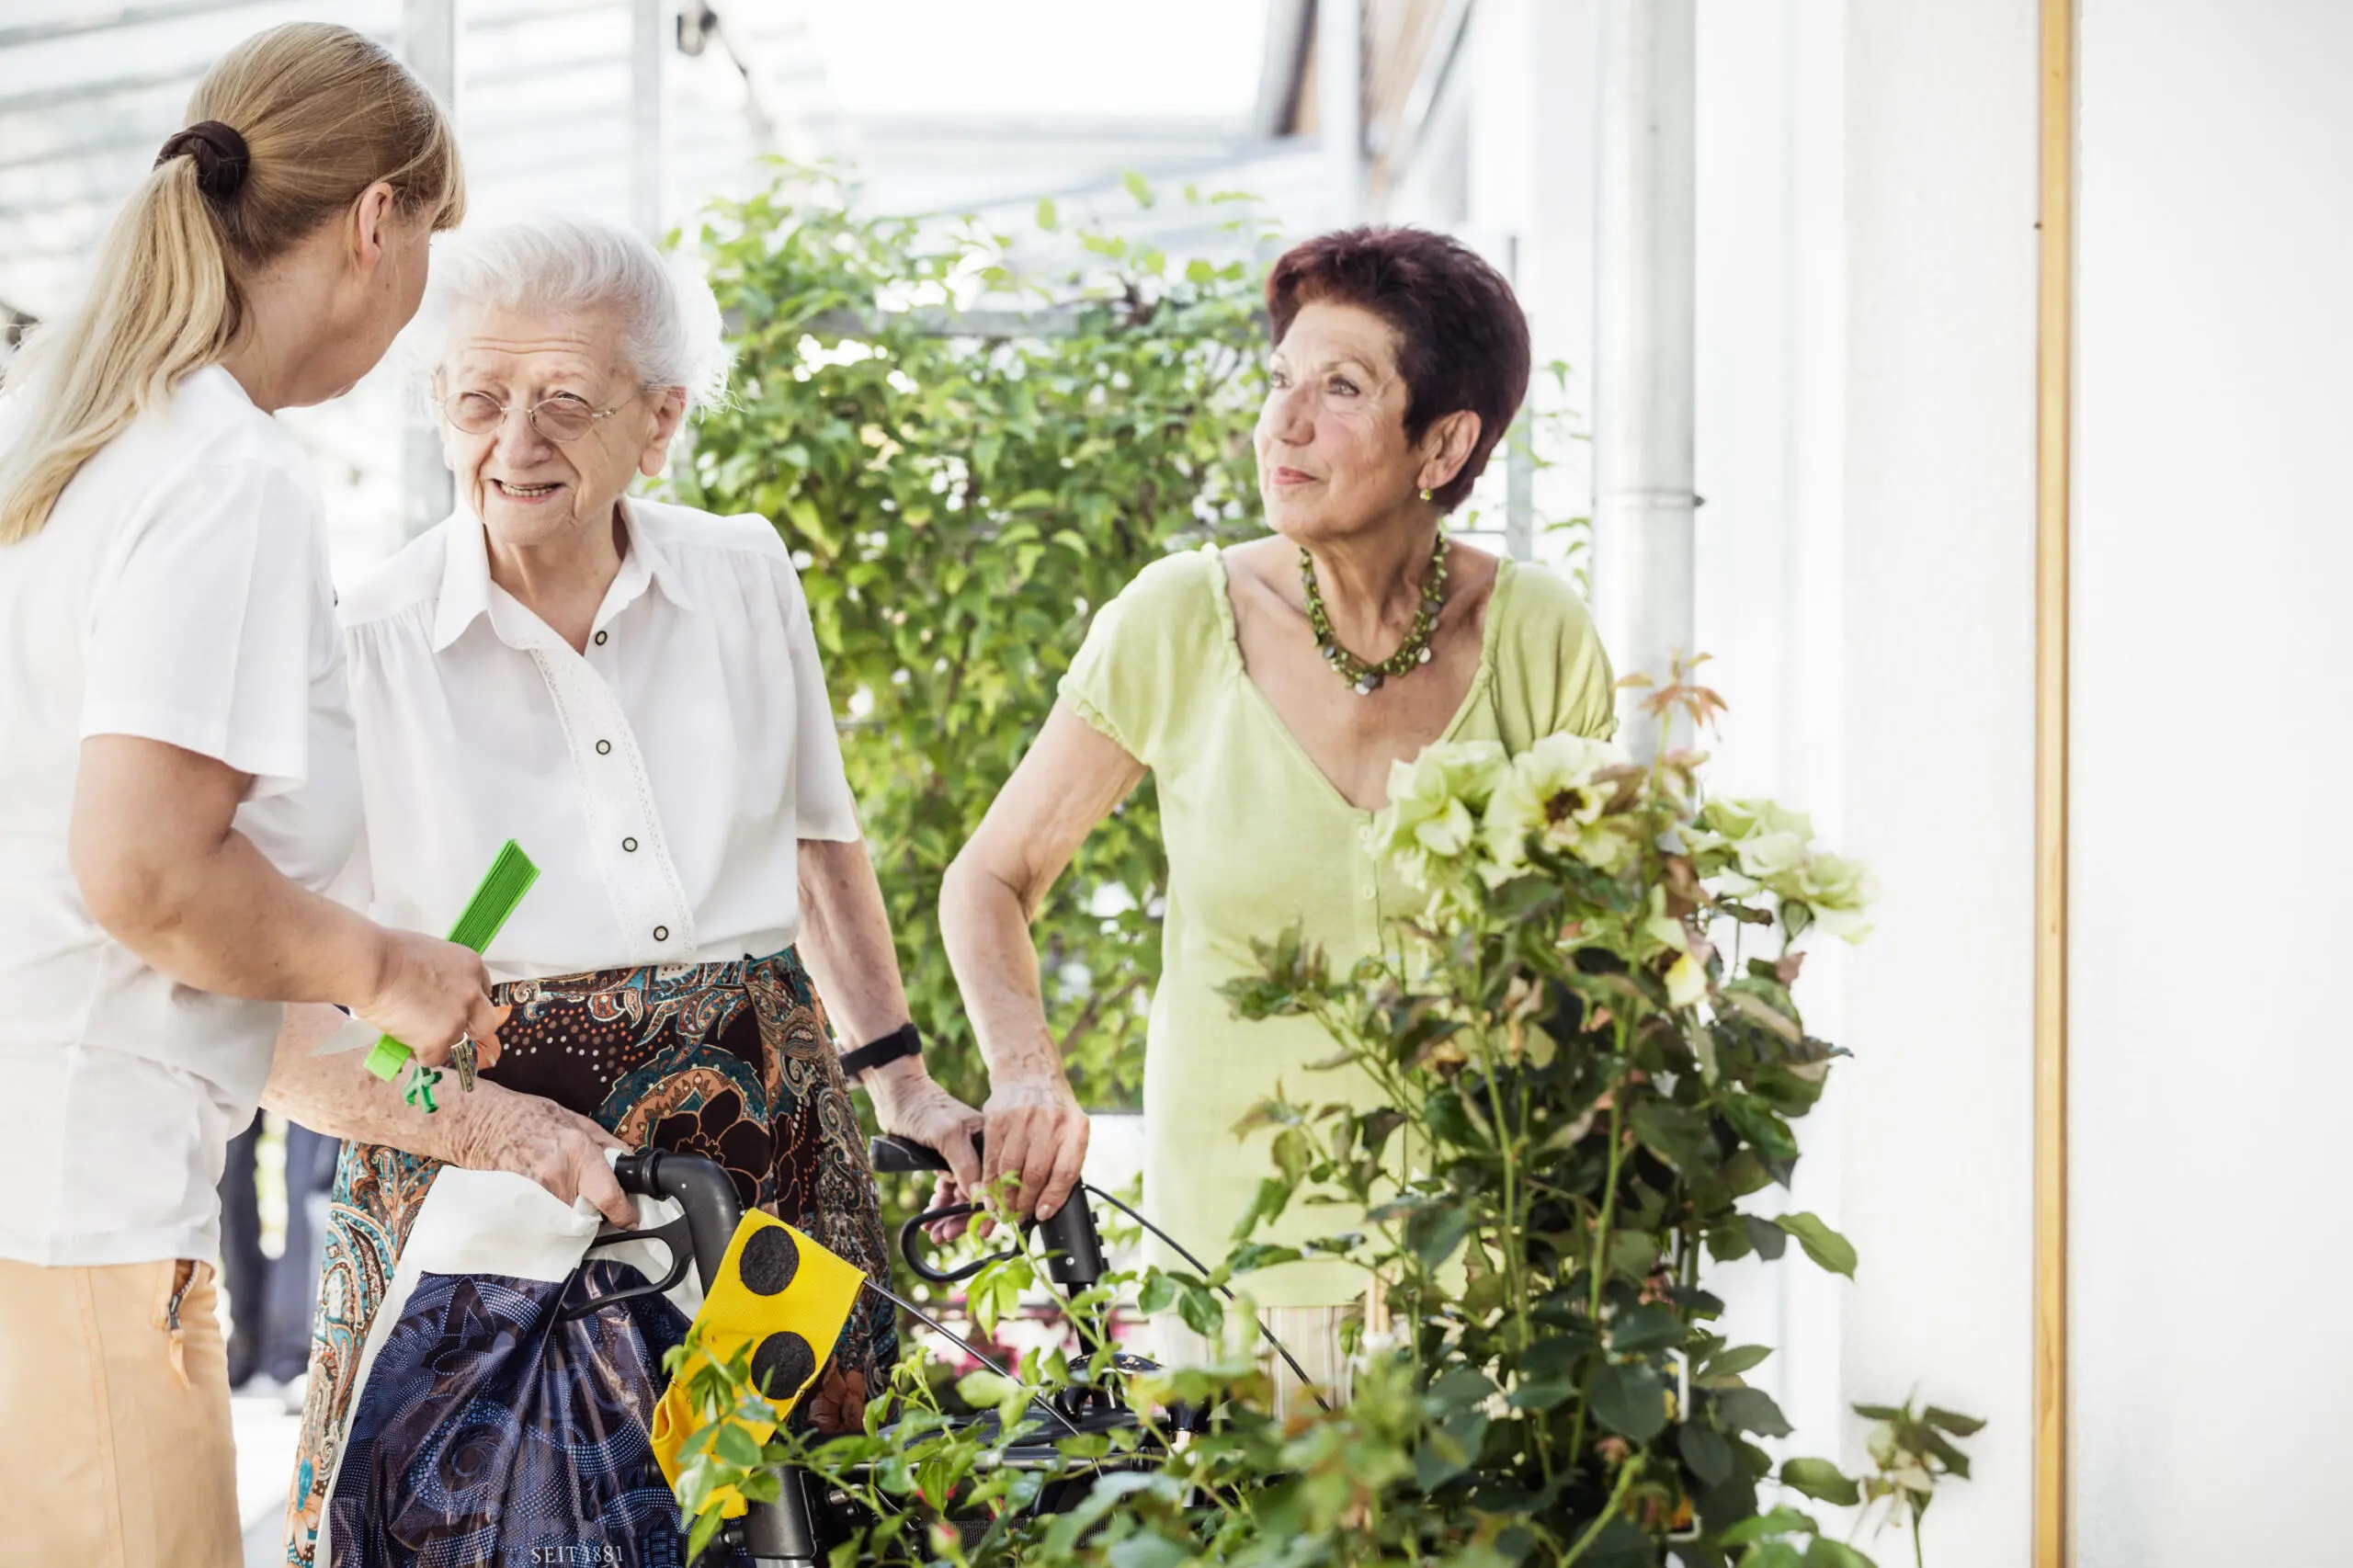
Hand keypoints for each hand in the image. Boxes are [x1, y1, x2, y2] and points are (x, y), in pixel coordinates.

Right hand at [356, 928, 506, 1070]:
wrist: (372, 967)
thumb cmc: (387, 953)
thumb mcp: (429, 955)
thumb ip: (441, 975)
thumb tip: (432, 991)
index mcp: (471, 966)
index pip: (483, 991)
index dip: (465, 1003)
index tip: (449, 1007)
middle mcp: (472, 993)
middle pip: (485, 1023)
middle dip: (467, 1029)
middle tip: (442, 1029)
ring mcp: (457, 1019)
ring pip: (454, 1041)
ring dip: (434, 1039)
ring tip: (406, 1027)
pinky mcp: (439, 1040)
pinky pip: (433, 1057)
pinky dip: (417, 1053)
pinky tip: (400, 1038)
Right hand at [449, 1083, 637, 1227]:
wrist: (481, 1122)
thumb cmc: (528, 1116)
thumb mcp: (575, 1119)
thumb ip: (605, 1142)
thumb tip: (628, 1161)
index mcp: (577, 1151)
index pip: (608, 1195)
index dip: (624, 1213)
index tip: (630, 1220)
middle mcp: (558, 1175)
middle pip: (587, 1213)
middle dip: (592, 1211)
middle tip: (586, 1199)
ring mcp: (534, 1194)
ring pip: (563, 1221)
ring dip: (568, 1216)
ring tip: (560, 1196)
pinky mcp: (515, 1205)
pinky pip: (540, 1223)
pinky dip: (545, 1218)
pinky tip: (541, 1202)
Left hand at [860, 1058, 985, 1241]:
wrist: (898, 1098)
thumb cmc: (926, 1110)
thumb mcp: (947, 1135)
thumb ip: (965, 1164)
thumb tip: (981, 1197)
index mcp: (989, 1141)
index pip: (996, 1182)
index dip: (989, 1209)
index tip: (981, 1232)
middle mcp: (979, 1152)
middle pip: (978, 1193)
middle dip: (962, 1218)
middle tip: (946, 1235)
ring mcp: (961, 1158)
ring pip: (961, 1195)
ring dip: (948, 1215)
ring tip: (934, 1232)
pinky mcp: (945, 1162)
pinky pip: (947, 1190)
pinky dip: (939, 1205)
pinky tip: (930, 1216)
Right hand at [979, 1075, 1088, 1225]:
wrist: (1029, 1073)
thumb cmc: (1053, 1110)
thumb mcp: (1072, 1128)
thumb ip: (1066, 1161)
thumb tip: (1049, 1205)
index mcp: (1075, 1127)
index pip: (1066, 1172)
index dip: (1052, 1199)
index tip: (1041, 1214)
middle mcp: (1050, 1121)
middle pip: (1035, 1175)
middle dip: (1024, 1203)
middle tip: (1017, 1217)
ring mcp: (1022, 1118)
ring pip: (1010, 1170)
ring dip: (1004, 1197)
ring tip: (1002, 1210)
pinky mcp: (997, 1118)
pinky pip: (991, 1158)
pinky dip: (989, 1180)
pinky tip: (989, 1192)